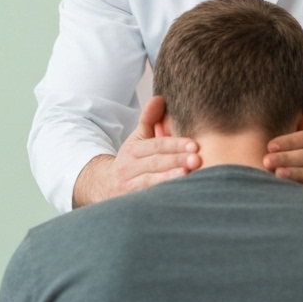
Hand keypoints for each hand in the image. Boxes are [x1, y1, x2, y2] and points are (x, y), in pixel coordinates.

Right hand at [73, 96, 199, 205]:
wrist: (106, 187)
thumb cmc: (132, 161)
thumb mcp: (138, 140)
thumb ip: (149, 120)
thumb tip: (160, 98)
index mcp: (133, 150)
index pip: (156, 146)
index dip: (175, 145)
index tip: (194, 145)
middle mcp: (129, 169)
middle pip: (155, 164)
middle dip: (176, 161)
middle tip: (197, 159)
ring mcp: (130, 188)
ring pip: (151, 183)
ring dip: (170, 180)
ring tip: (188, 176)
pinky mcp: (133, 203)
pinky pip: (149, 200)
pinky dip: (164, 197)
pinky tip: (180, 195)